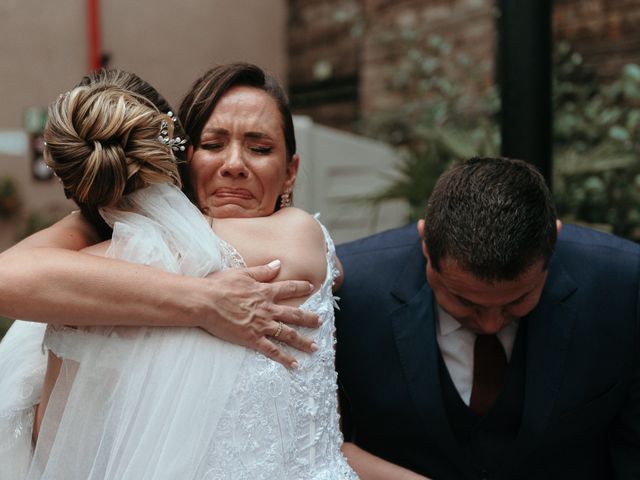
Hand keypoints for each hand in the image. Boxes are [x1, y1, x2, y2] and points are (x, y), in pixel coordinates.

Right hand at [199, 259, 319, 368]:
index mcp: (265, 292)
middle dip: (309, 319)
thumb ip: (262, 271)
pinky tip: (294, 364)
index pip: (288, 288)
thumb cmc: (219, 285)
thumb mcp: (242, 272)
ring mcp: (261, 325)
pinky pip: (272, 350)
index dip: (301, 287)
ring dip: (302, 341)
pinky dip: (284, 358)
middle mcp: (268, 309)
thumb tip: (278, 264)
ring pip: (287, 334)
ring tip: (313, 348)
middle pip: (294, 314)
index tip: (312, 287)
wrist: (205, 302)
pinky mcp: (252, 339)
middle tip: (320, 323)